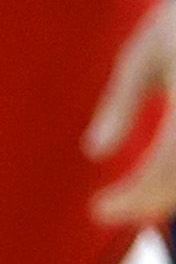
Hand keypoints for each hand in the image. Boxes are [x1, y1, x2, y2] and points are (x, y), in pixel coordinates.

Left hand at [91, 0, 175, 225]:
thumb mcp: (144, 53)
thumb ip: (122, 103)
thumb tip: (94, 151)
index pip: (166, 167)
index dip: (134, 197)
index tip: (98, 210)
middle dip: (150, 202)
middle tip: (109, 210)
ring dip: (168, 193)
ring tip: (132, 199)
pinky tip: (156, 178)